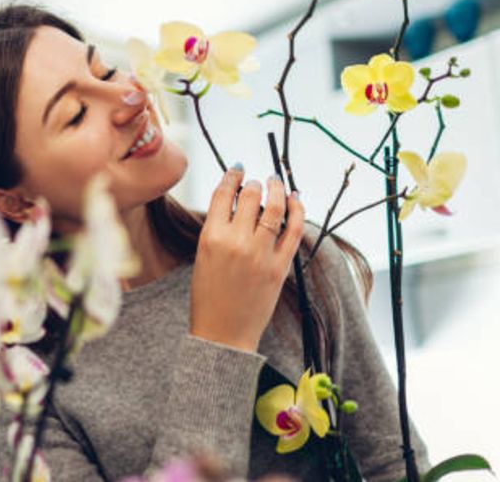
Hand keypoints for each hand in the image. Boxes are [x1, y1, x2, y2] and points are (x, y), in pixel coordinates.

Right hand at [189, 165, 304, 351]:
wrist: (222, 333)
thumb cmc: (208, 296)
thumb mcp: (203, 256)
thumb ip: (218, 229)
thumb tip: (235, 201)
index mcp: (210, 237)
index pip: (222, 193)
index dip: (232, 175)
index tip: (237, 169)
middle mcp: (236, 242)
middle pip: (249, 196)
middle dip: (254, 183)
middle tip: (256, 182)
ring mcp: (260, 253)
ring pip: (274, 207)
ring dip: (276, 188)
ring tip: (276, 182)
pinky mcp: (280, 266)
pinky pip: (293, 229)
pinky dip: (297, 209)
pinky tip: (296, 199)